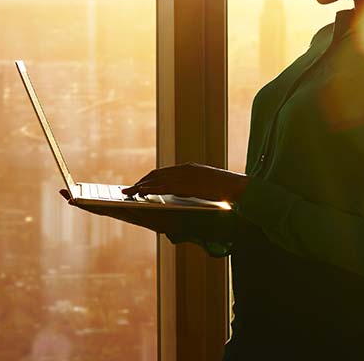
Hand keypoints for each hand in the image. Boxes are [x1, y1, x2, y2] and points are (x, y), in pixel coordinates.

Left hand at [122, 162, 248, 202]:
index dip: (150, 178)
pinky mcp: (185, 185)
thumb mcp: (207, 186)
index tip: (139, 184)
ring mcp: (184, 176)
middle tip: (127, 189)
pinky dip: (149, 189)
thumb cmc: (225, 189)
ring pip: (156, 180)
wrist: (237, 187)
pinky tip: (140, 194)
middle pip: (156, 174)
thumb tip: (187, 194)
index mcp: (189, 168)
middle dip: (141, 182)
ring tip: (127, 193)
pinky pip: (163, 187)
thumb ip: (195, 187)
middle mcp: (184, 169)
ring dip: (140, 186)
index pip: (164, 172)